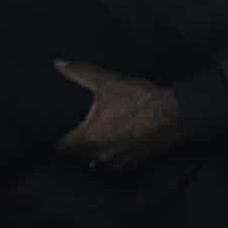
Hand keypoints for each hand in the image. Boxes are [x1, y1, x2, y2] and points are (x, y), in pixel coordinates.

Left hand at [55, 62, 186, 170]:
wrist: (172, 115)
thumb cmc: (138, 100)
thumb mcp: (107, 81)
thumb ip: (80, 72)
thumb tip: (59, 64)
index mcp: (88, 138)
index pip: (60, 148)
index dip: (56, 141)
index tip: (54, 134)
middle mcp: (99, 154)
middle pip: (77, 157)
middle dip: (75, 147)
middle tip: (74, 134)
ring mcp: (117, 161)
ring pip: (97, 162)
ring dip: (94, 153)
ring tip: (95, 139)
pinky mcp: (133, 163)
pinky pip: (116, 163)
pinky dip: (113, 155)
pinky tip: (117, 144)